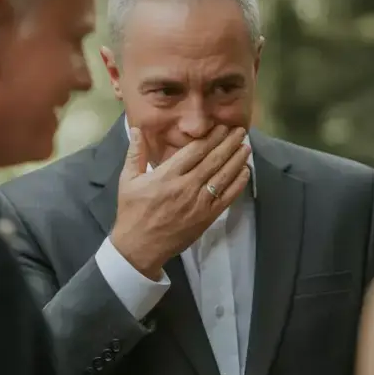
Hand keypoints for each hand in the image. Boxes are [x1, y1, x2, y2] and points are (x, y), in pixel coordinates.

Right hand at [110, 125, 250, 278]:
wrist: (139, 247)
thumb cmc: (132, 212)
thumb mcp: (127, 180)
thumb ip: (135, 154)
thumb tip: (136, 129)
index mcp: (167, 175)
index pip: (196, 150)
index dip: (212, 137)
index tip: (221, 127)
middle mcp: (187, 186)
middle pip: (214, 159)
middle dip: (229, 143)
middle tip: (240, 130)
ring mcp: (199, 202)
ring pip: (223, 175)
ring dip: (237, 159)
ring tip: (246, 146)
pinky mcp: (207, 217)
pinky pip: (227, 197)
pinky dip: (238, 183)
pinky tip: (245, 171)